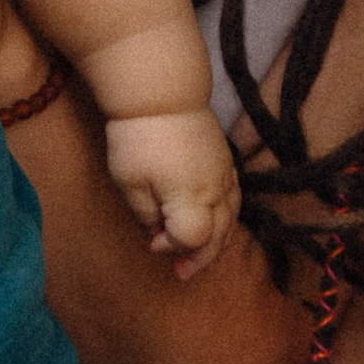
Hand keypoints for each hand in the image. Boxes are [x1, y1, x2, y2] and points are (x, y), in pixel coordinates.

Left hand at [102, 109, 240, 280]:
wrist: (162, 90)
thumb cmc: (140, 136)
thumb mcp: (130, 181)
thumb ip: (145, 215)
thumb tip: (156, 235)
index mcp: (192, 198)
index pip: (192, 239)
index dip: (173, 247)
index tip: (151, 242)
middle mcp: (216, 190)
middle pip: (218, 236)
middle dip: (199, 257)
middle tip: (181, 273)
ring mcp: (224, 174)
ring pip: (231, 219)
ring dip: (216, 242)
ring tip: (200, 257)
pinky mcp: (224, 160)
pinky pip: (234, 200)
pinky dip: (225, 220)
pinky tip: (213, 224)